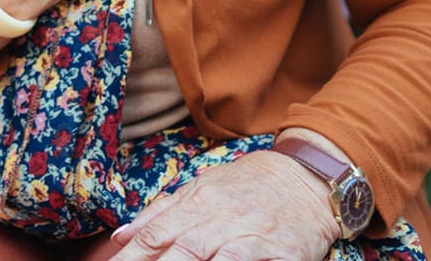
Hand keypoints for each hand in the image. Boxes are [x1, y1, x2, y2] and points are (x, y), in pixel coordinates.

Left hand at [108, 150, 340, 260]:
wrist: (309, 178)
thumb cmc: (249, 186)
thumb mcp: (202, 187)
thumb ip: (161, 212)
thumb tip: (121, 235)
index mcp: (198, 201)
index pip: (156, 233)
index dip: (131, 256)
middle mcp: (221, 216)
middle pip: (179, 248)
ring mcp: (250, 234)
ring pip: (212, 257)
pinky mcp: (281, 250)